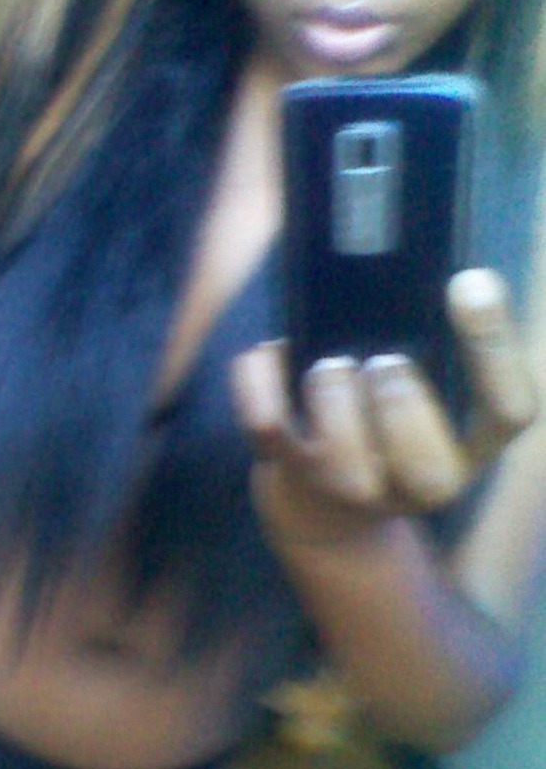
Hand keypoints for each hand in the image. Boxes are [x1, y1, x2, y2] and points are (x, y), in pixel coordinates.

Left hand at [230, 268, 537, 552]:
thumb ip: (433, 339)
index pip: (508, 411)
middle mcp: (416, 480)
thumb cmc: (386, 416)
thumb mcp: (428, 386)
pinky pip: (270, 434)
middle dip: (402, 410)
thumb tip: (417, 264)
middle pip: (430, 472)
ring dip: (336, 405)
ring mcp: (351, 487)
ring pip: (346, 468)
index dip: (493, 349)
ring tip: (330, 366)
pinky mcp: (288, 470)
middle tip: (383, 361)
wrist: (326, 504)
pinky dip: (262, 385)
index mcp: (468, 444)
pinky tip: (269, 351)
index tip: (467, 284)